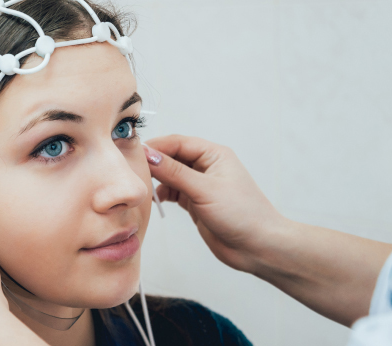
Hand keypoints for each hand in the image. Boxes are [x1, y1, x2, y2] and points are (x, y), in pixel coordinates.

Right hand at [144, 135, 391, 325]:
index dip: (155, 146)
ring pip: (170, 175)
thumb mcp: (204, 190)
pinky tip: (154, 200)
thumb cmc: (242, 214)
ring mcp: (200, 185)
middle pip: (171, 157)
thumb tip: (149, 155)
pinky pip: (172, 192)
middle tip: (132, 172)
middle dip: (153, 163)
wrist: (259, 247)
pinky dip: (162, 194)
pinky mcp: (196, 203)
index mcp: (214, 154)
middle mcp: (206, 166)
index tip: (133, 155)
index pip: (177, 142)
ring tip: (141, 188)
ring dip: (156, 180)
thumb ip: (174, 172)